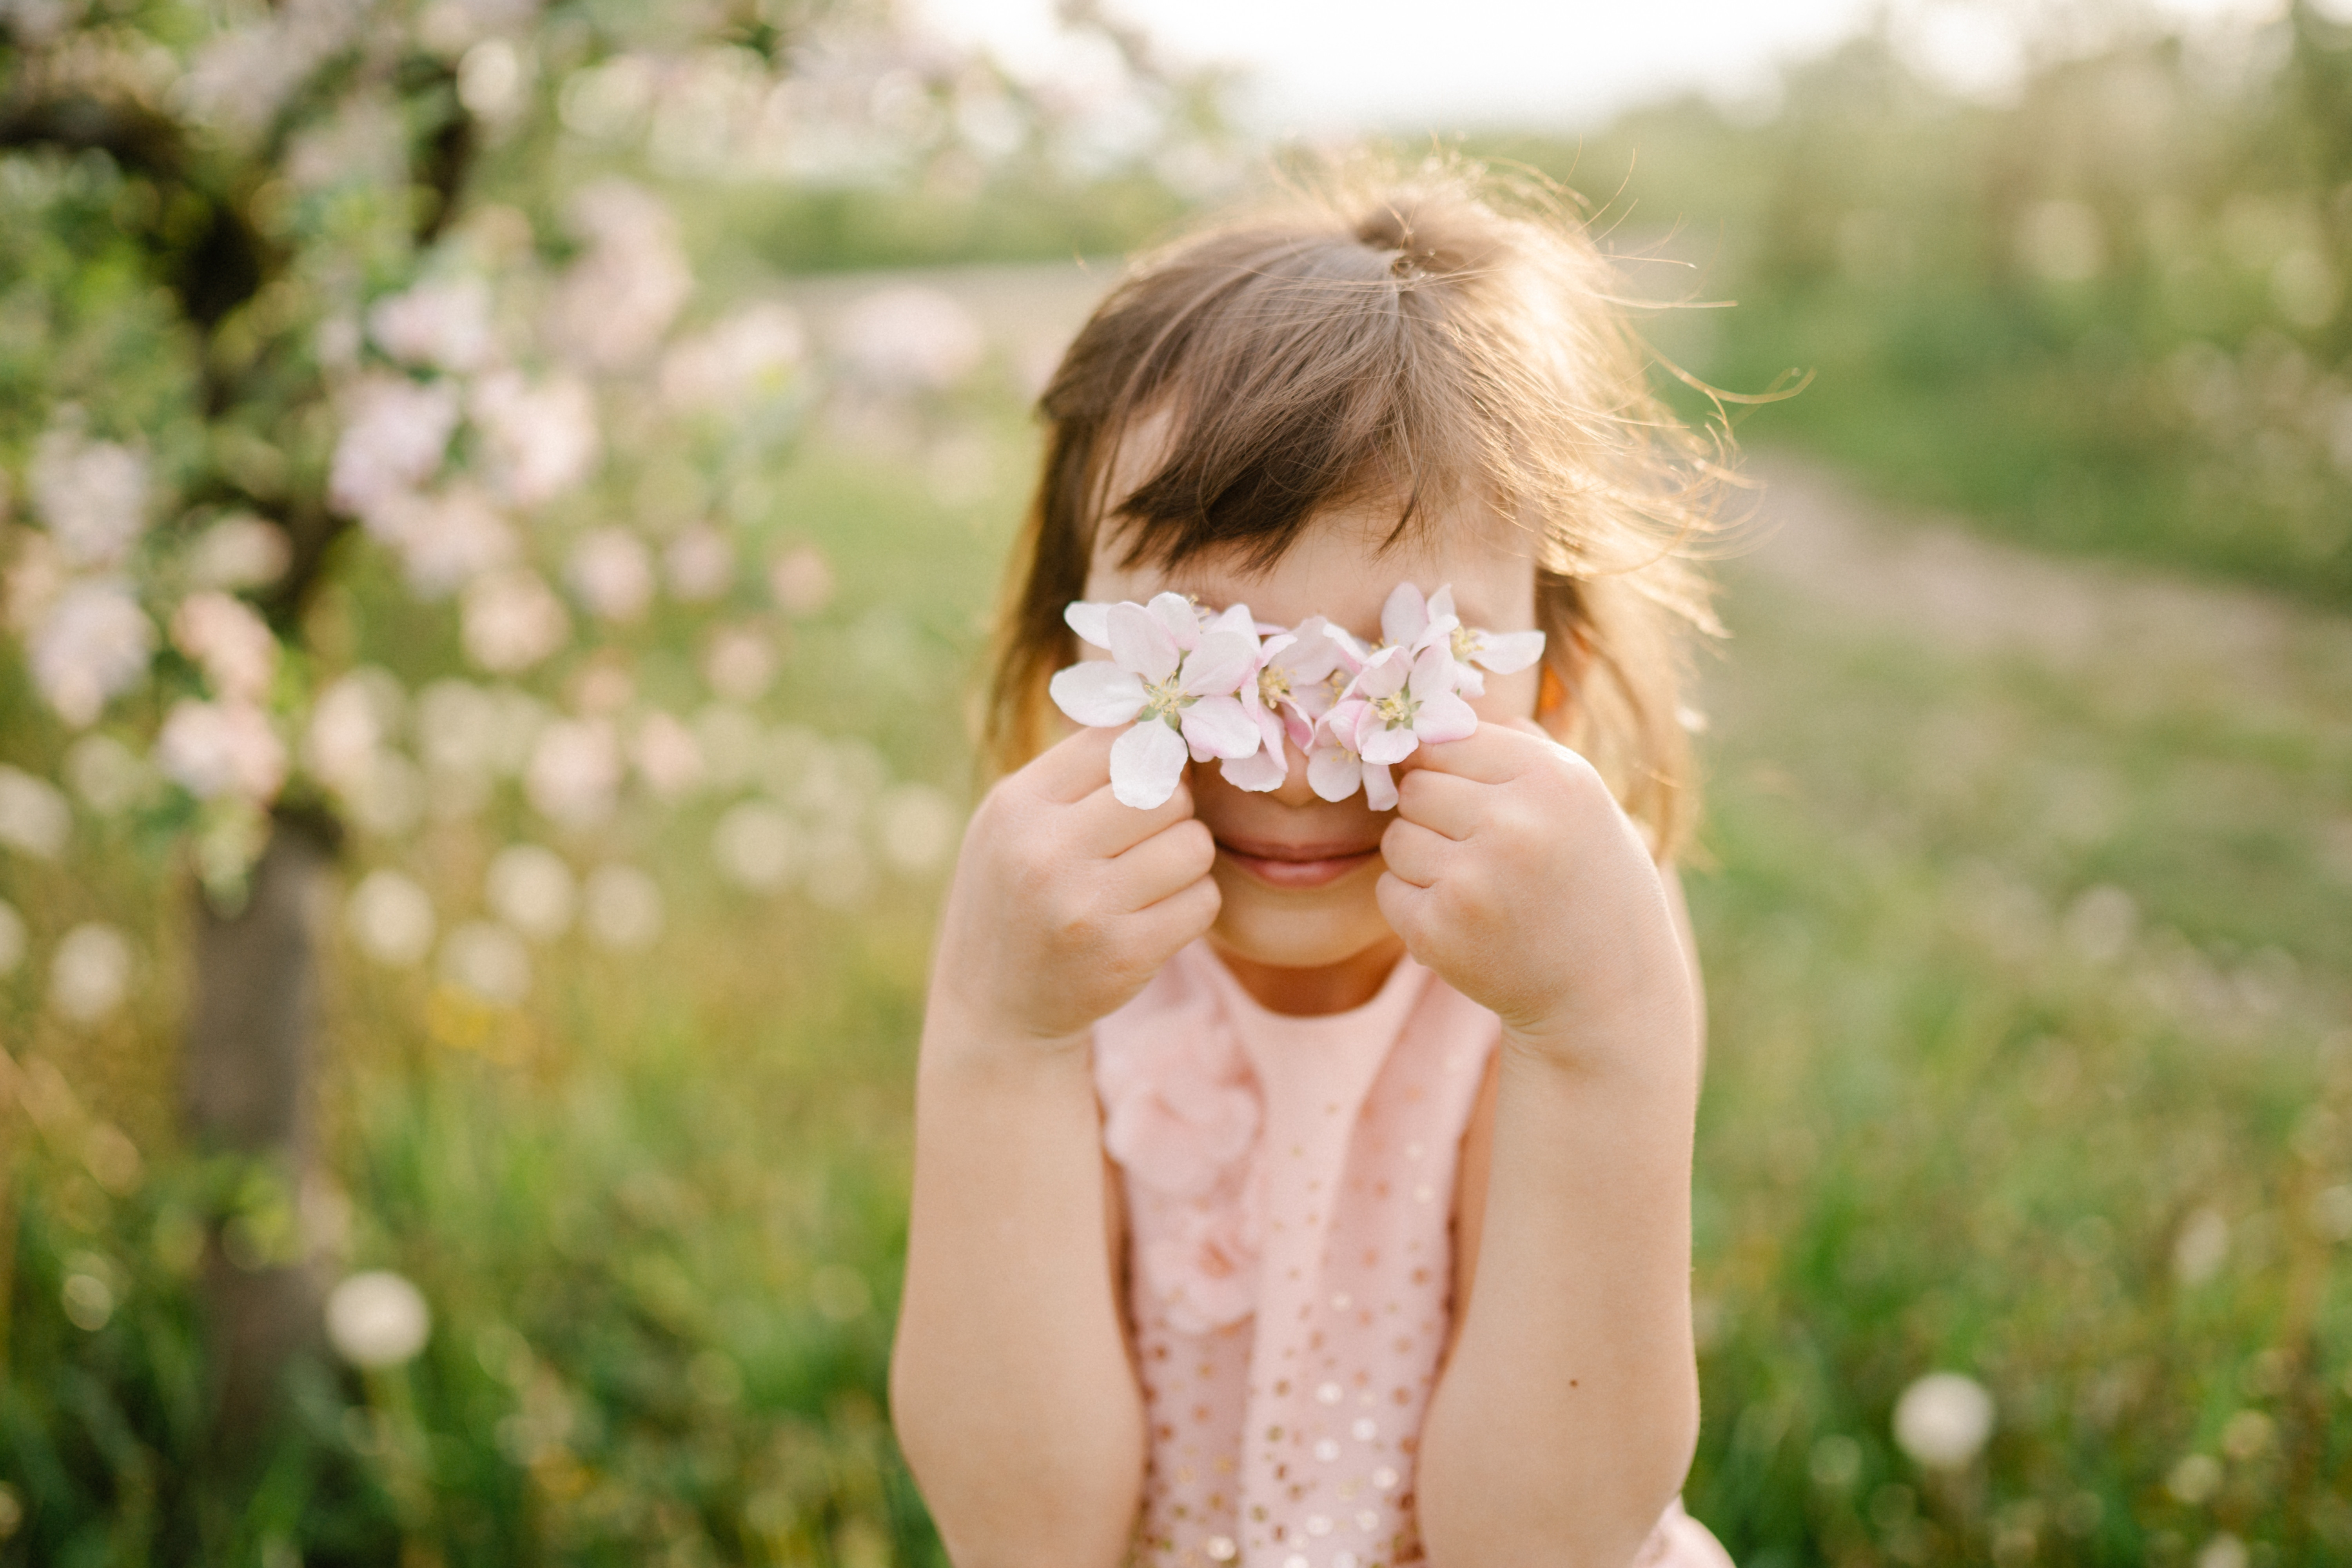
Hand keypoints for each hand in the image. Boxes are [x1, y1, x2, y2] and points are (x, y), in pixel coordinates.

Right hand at [927, 724, 1220, 1054]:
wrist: (994, 1010)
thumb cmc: (1014, 897)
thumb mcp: (1013, 823)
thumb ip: (1076, 772)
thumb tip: (1163, 714)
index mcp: (1018, 805)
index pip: (1117, 738)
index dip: (1150, 751)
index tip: (1151, 773)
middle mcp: (1046, 851)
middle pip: (1166, 791)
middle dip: (1171, 810)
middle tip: (1146, 837)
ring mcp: (1086, 906)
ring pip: (1193, 843)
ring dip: (1186, 859)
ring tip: (1149, 877)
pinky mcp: (1125, 953)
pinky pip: (1202, 900)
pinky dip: (1191, 905)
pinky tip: (1155, 916)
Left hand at [1376, 721, 1695, 1067]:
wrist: (1608, 999)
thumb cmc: (1594, 890)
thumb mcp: (1586, 804)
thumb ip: (1526, 750)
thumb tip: (1448, 709)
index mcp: (1554, 779)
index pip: (1447, 739)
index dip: (1447, 768)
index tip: (1465, 796)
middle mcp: (1515, 823)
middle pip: (1416, 786)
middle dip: (1434, 815)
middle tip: (1478, 852)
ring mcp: (1474, 879)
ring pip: (1396, 837)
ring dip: (1421, 861)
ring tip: (1477, 889)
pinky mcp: (1440, 930)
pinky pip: (1389, 890)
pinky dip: (1413, 906)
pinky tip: (1464, 923)